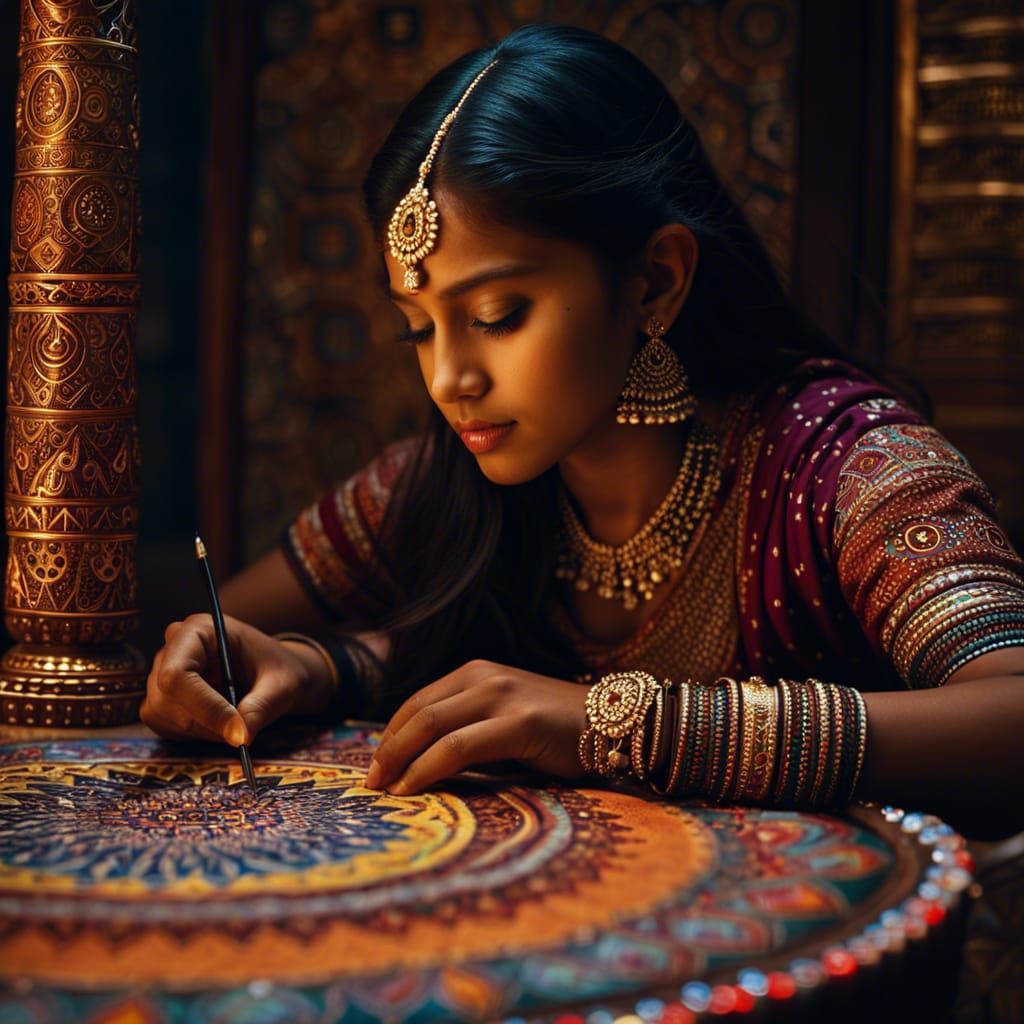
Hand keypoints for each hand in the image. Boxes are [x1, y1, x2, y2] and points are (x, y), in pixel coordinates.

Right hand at [141, 613, 331, 745]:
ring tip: (236, 719)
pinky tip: (221, 722)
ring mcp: (161, 675)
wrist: (274, 676)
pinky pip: (167, 727)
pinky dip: (196, 734)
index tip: (236, 729)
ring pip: (165, 716)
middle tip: (241, 730)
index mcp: (199, 630)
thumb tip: (240, 736)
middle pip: (167, 698)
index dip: (203, 706)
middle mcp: (173, 649)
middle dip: (206, 722)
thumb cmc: (278, 670)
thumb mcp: (282, 685)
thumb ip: (262, 707)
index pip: (178, 672)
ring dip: (203, 729)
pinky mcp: (161, 701)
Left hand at [364, 659, 588, 793]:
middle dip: (387, 750)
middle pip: (418, 713)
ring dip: (400, 760)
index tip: (376, 767)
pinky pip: (459, 747)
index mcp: (477, 672)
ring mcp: (502, 696)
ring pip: (431, 726)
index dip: (390, 735)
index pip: (418, 702)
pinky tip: (414, 788)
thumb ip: (471, 728)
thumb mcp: (507, 719)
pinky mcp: (520, 721)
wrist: (618, 721)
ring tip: (385, 790)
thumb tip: (422, 762)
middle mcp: (485, 676)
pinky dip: (428, 769)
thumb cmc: (560, 731)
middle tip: (370, 783)